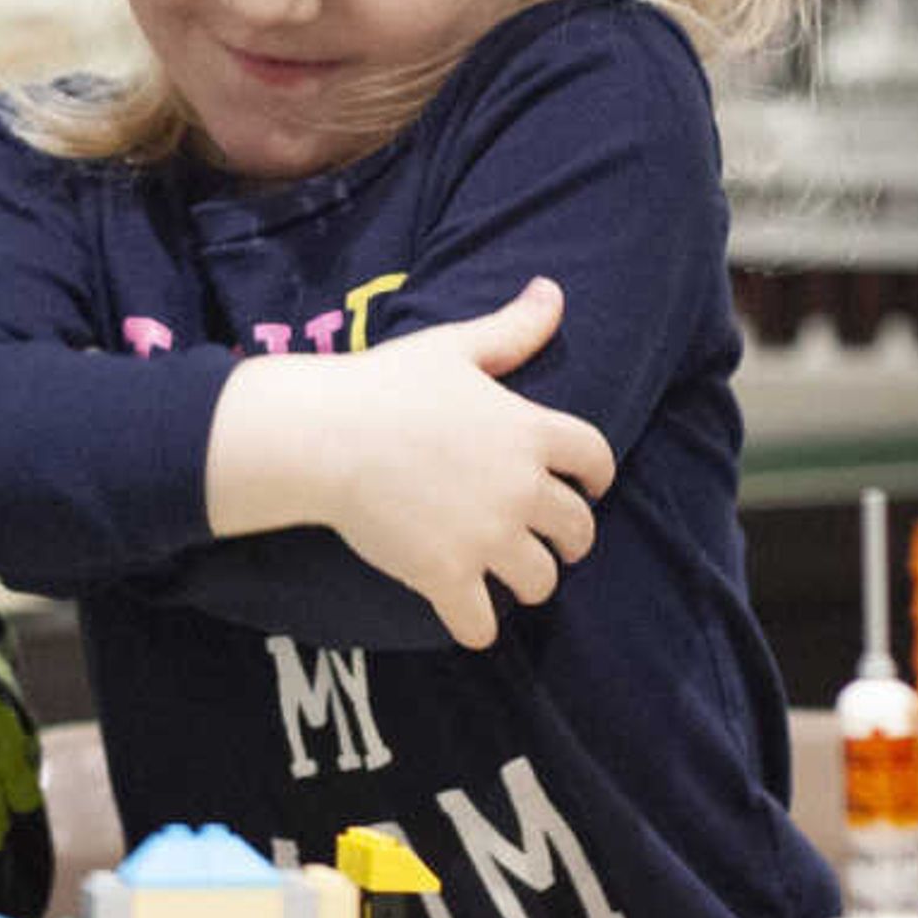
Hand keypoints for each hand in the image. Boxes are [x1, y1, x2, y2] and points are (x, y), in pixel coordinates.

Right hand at [208, 277, 613, 649]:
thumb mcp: (452, 347)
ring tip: (509, 577)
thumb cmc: (383, 384)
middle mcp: (520, 488)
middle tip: (549, 543)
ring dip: (529, 581)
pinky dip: (477, 628)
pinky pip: (479, 623)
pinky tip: (468, 620)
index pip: (596, 460)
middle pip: (578, 531)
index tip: (588, 487)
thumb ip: (512, 329)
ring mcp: (486, 536)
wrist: (321, 436)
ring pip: (539, 581)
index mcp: (531, 431)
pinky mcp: (445, 574)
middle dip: (569, 539)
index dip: (596, 476)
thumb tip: (553, 290)